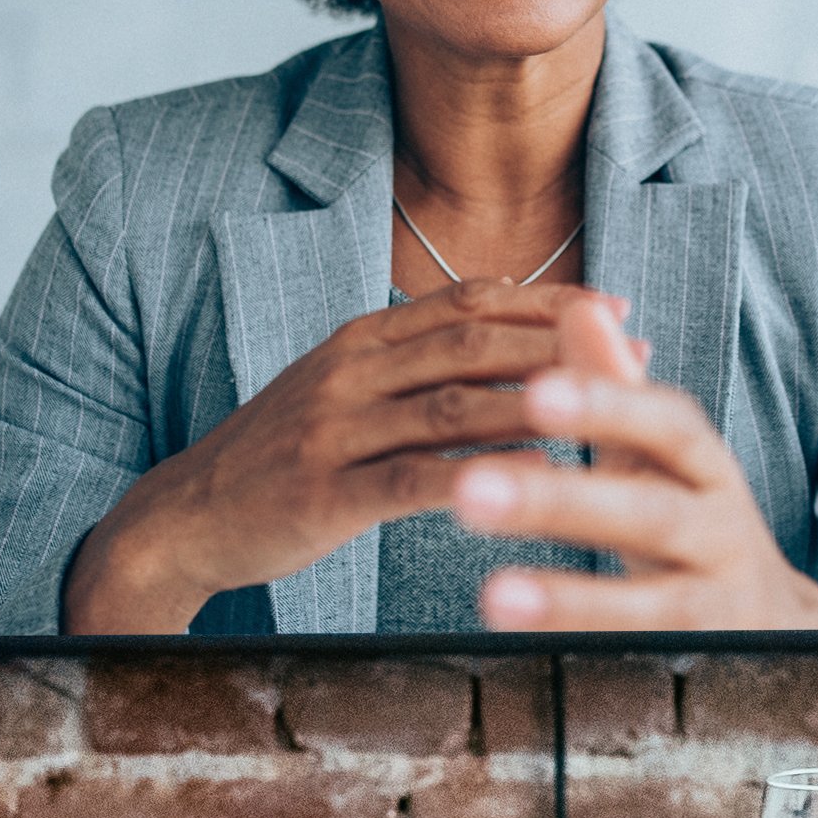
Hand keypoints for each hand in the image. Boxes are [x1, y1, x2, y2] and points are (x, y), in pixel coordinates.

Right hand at [62, 287, 593, 632]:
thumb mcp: (343, 394)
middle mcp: (349, 371)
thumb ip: (414, 368)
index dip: (546, 301)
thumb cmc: (280, 461)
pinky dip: (485, 477)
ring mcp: (334, 429)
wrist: (185, 516)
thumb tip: (506, 349)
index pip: (467, 301)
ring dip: (539, 406)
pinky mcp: (323, 492)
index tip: (614, 308)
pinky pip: (416, 480)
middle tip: (633, 356)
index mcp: (359, 340)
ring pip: (454, 405)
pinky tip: (541, 484)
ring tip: (608, 413)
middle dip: (561, 345)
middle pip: (472, 342)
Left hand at [451, 295, 817, 635]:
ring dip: (573, 602)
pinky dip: (591, 664)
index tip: (534, 391)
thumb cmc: (692, 522)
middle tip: (471, 491)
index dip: (606, 405)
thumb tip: (576, 306)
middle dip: (564, 502)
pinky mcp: (705, 671)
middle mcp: (720, 533)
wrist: (780, 626)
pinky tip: (524, 659)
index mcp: (706, 467)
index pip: (665, 424)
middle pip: (649, 514)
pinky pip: (644, 670)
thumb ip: (617, 390)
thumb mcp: (661, 457)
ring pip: (653, 606)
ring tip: (492, 598)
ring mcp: (717, 611)